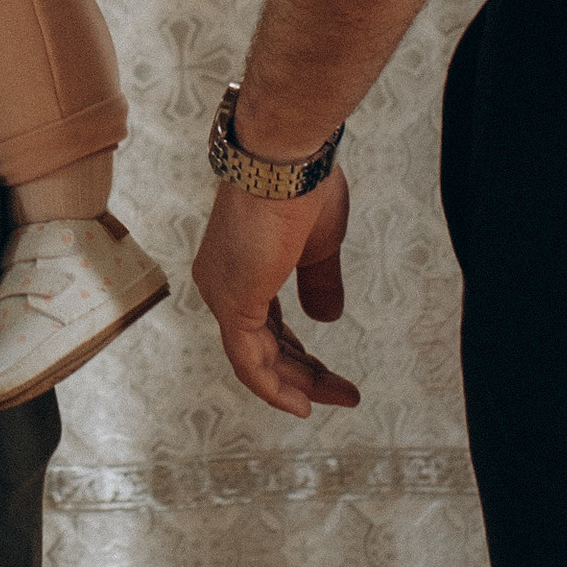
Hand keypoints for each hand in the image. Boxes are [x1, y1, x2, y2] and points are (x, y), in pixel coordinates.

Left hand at [192, 172, 360, 420]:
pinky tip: (303, 405)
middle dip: (305, 373)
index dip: (299, 353)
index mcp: (240, 267)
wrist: (287, 160)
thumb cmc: (303, 188)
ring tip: (341, 398)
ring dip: (300, 384)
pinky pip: (250, 363)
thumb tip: (326, 320)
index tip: (330, 375)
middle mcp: (222, 284)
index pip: (268, 325)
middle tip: (344, 392)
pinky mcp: (232, 305)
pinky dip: (274, 388)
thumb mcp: (319, 246)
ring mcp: (222, 295)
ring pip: (257, 360)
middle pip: (264, 346)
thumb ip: (319, 284)